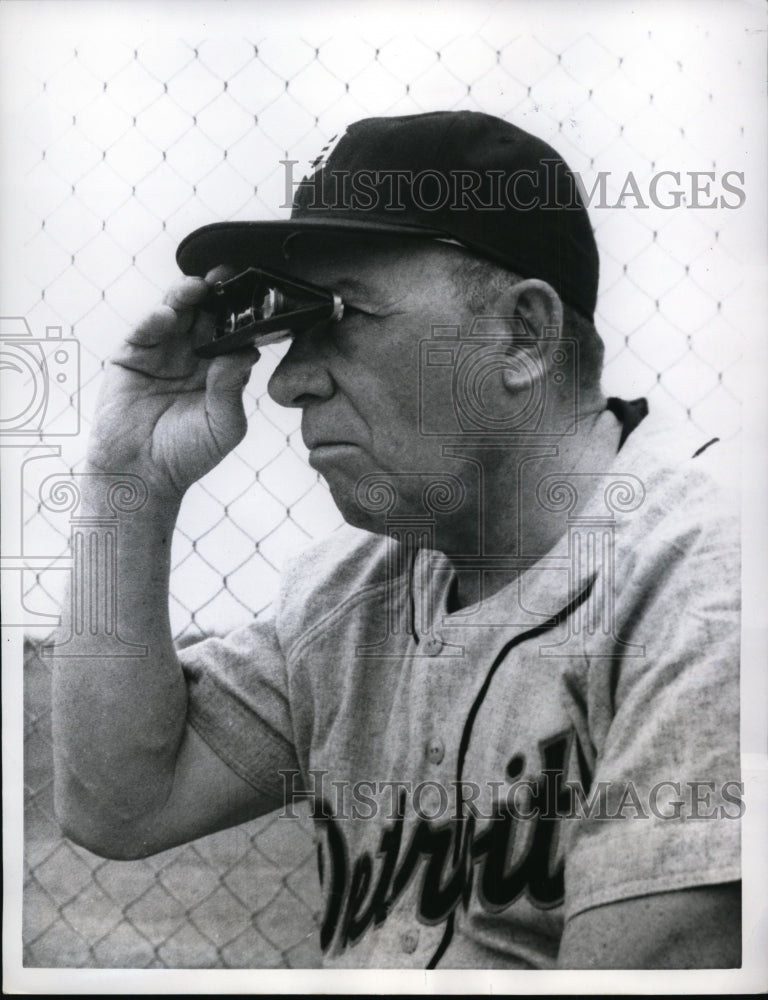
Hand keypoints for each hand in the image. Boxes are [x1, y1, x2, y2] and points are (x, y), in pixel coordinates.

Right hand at [87, 272, 260, 497]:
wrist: (142, 476)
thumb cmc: (187, 455)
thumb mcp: (223, 424)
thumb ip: (232, 388)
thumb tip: (247, 351)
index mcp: (217, 368)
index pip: (231, 331)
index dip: (241, 312)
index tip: (254, 294)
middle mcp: (189, 355)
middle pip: (203, 314)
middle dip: (214, 294)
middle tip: (226, 277)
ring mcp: (159, 353)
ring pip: (173, 314)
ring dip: (183, 296)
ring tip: (196, 288)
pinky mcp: (130, 357)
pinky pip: (142, 332)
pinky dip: (153, 320)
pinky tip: (166, 315)